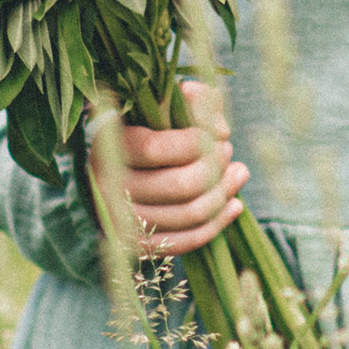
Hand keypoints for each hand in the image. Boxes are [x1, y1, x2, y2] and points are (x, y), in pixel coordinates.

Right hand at [105, 81, 247, 260]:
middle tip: (228, 152)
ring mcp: (122, 221)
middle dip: (216, 168)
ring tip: (239, 173)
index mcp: (110, 146)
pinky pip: (185, 242)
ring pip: (188, 214)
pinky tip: (234, 204)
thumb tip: (219, 129)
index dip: (197, 142)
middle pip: (180, 185)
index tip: (219, 133)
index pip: (157, 149)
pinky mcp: (138, 246)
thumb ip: (192, 102)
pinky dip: (216, 224)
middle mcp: (109, 187)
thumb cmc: (148, 133)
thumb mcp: (162, 108)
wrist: (114, 177)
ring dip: (223, 193)